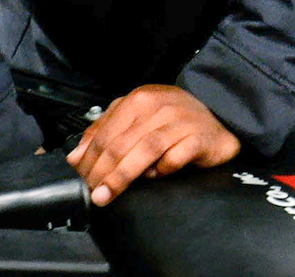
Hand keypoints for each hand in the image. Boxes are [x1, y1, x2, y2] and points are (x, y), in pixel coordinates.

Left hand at [65, 85, 240, 205]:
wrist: (220, 117)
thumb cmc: (173, 120)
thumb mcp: (137, 117)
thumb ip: (106, 130)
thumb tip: (75, 156)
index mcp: (139, 99)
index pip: (105, 132)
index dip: (89, 159)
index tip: (81, 179)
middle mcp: (158, 106)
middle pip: (121, 143)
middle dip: (101, 172)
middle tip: (93, 194)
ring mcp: (179, 121)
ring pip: (143, 150)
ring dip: (122, 176)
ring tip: (108, 195)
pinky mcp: (198, 138)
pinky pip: (174, 158)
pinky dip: (161, 170)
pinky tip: (155, 177)